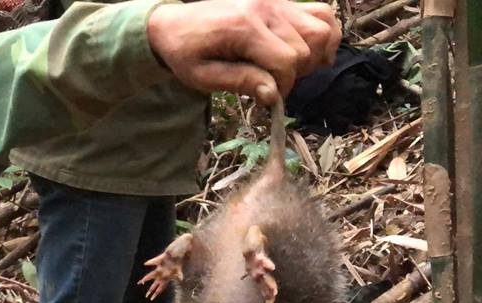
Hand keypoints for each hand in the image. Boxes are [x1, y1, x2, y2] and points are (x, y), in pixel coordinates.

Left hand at [146, 0, 340, 103]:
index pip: (285, 62)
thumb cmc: (184, 53)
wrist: (172, 24)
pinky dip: (325, 33)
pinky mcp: (280, 2)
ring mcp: (276, 2)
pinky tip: (314, 52)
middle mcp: (265, 9)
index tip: (267, 98)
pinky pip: (320, 13)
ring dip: (313, 55)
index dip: (282, 87)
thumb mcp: (202, 77)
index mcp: (243, 27)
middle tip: (271, 84)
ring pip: (320, 28)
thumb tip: (273, 95)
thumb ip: (239, 82)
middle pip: (305, 48)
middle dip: (295, 74)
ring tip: (290, 69)